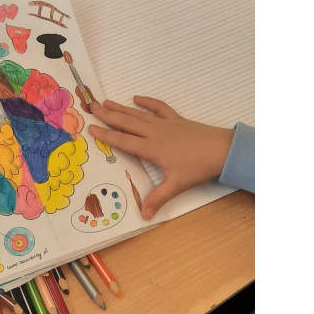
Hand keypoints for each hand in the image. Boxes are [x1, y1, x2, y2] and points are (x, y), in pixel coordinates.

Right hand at [89, 97, 233, 217]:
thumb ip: (158, 198)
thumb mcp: (177, 185)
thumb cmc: (199, 167)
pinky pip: (159, 108)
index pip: (123, 141)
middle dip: (108, 116)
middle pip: (126, 123)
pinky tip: (137, 98)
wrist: (222, 150)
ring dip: (122, 108)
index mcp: (152, 148)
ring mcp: (165, 124)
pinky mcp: (176, 120)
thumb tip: (144, 215)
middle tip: (91, 107)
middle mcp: (155, 133)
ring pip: (138, 114)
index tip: (91, 129)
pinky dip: (147, 102)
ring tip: (106, 102)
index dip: (106, 135)